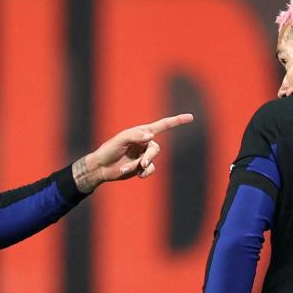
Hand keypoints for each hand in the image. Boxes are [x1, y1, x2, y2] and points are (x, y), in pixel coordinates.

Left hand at [72, 113, 193, 192]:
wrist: (101, 167)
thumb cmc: (109, 149)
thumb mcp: (120, 139)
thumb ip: (135, 135)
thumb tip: (151, 136)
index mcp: (141, 132)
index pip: (163, 125)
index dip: (177, 121)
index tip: (191, 118)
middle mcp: (145, 143)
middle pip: (155, 149)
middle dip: (149, 156)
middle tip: (141, 164)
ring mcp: (144, 155)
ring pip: (152, 161)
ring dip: (142, 165)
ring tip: (131, 169)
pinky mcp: (141, 168)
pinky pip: (149, 170)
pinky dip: (143, 173)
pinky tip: (136, 175)